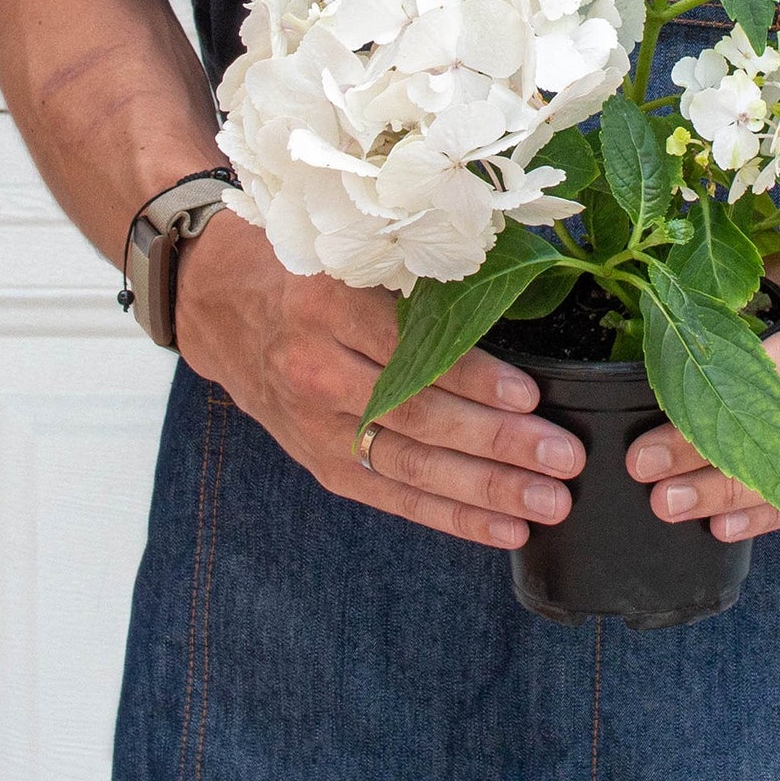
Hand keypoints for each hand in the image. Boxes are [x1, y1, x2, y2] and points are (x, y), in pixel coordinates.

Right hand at [174, 212, 584, 548]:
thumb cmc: (302, 264)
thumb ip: (417, 278)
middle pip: (419, 418)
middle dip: (499, 445)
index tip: (531, 396)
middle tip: (563, 459)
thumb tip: (516, 289)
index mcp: (328, 307)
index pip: (412, 353)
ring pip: (409, 467)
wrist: (216, 300)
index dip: (474, 379)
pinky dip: (450, 516)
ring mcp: (315, 427)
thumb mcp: (351, 251)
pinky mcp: (319, 462)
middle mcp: (316, 371)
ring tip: (548, 503)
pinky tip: (503, 528)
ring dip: (486, 491)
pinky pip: (392, 497)